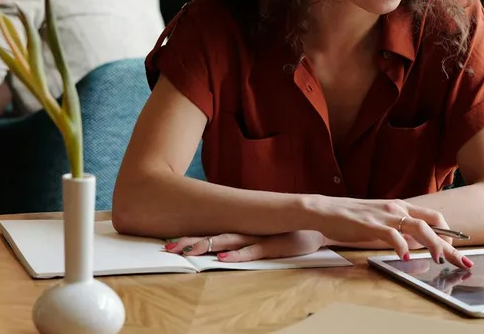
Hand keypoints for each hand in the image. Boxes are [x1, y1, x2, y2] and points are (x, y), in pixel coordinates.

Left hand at [163, 230, 324, 262]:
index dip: (188, 238)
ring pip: (228, 241)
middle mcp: (245, 230)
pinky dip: (237, 255)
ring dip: (207, 245)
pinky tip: (222, 258)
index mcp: (239, 229)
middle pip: (212, 236)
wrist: (315, 226)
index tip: (168, 244)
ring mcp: (259, 236)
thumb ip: (238, 239)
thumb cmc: (283, 233)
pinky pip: (253, 251)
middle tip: (169, 248)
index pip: (208, 232)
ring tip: (188, 250)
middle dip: (189, 242)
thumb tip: (213, 244)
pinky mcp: (275, 245)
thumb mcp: (258, 235)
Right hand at [305, 195, 470, 267]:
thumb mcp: (381, 222)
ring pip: (419, 227)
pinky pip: (393, 235)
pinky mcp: (371, 224)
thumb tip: (418, 243)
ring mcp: (385, 216)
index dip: (449, 234)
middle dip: (450, 243)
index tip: (457, 250)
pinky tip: (406, 256)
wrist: (326, 211)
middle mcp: (397, 208)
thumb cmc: (351, 218)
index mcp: (400, 207)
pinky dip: (402, 246)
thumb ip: (400, 230)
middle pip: (433, 222)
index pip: (434, 218)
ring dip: (433, 244)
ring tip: (439, 259)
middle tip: (460, 261)